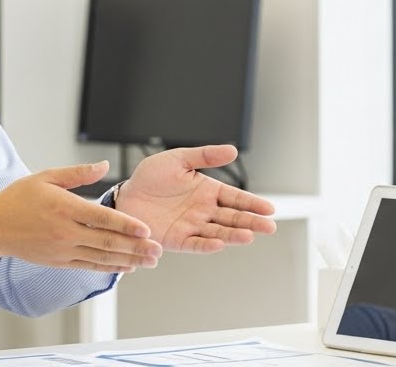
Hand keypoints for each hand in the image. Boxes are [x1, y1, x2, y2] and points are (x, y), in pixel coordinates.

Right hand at [0, 161, 162, 272]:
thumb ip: (79, 173)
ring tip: (149, 262)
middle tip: (157, 251)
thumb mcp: (47, 176)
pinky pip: (89, 266)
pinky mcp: (59, 261)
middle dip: (135, 247)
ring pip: (101, 257)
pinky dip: (109, 267)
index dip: (126, 225)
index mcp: (64, 207)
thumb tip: (106, 165)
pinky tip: (125, 267)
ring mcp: (62, 250)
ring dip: (128, 261)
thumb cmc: (19, 198)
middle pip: (107, 242)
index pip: (102, 219)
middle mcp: (65, 232)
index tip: (146, 230)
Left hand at [116, 145, 276, 252]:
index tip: (269, 209)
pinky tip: (220, 244)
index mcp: (207, 190)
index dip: (252, 203)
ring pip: (218, 232)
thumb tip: (232, 150)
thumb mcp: (178, 159)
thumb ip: (205, 155)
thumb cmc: (150, 177)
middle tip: (269, 227)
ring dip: (234, 235)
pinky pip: (195, 244)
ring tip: (249, 236)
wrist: (125, 195)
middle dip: (251, 222)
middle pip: (232, 218)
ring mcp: (192, 226)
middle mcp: (203, 211)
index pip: (235, 198)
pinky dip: (207, 245)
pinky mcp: (177, 240)